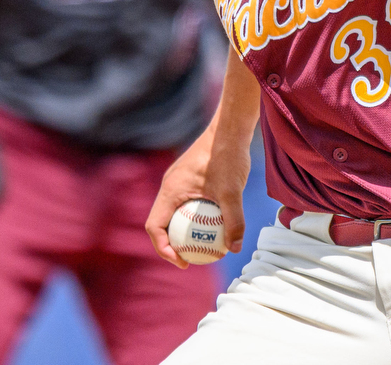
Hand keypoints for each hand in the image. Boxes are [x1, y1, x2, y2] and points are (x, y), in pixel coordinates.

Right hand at [146, 124, 250, 268]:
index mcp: (169, 190)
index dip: (164, 249)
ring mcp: (178, 180)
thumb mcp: (232, 191)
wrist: (230, 128)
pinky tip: (215, 224)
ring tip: (203, 246)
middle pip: (162, 222)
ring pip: (174, 212)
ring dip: (184, 230)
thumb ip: (234, 220)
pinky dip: (194, 216)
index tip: (182, 261)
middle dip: (172, 244)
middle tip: (192, 258)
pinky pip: (186, 202)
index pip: (154, 227)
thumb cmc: (227, 156)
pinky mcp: (190, 176)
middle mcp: (169, 185)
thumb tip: (235, 248)